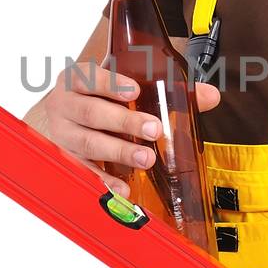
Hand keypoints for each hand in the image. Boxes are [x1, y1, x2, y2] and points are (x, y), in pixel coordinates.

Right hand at [24, 56, 220, 197]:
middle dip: (124, 121)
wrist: (57, 116)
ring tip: (146, 158)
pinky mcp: (67, 159)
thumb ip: (165, 88)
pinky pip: (85, 171)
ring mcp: (63, 133)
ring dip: (119, 151)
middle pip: (92, 113)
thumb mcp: (121, 85)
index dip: (111, 84)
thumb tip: (210, 95)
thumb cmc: (96, 97)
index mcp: (76, 79)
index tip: (134, 91)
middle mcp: (64, 104)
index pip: (89, 78)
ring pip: (89, 142)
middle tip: (153, 129)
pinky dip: (104, 181)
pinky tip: (123, 189)